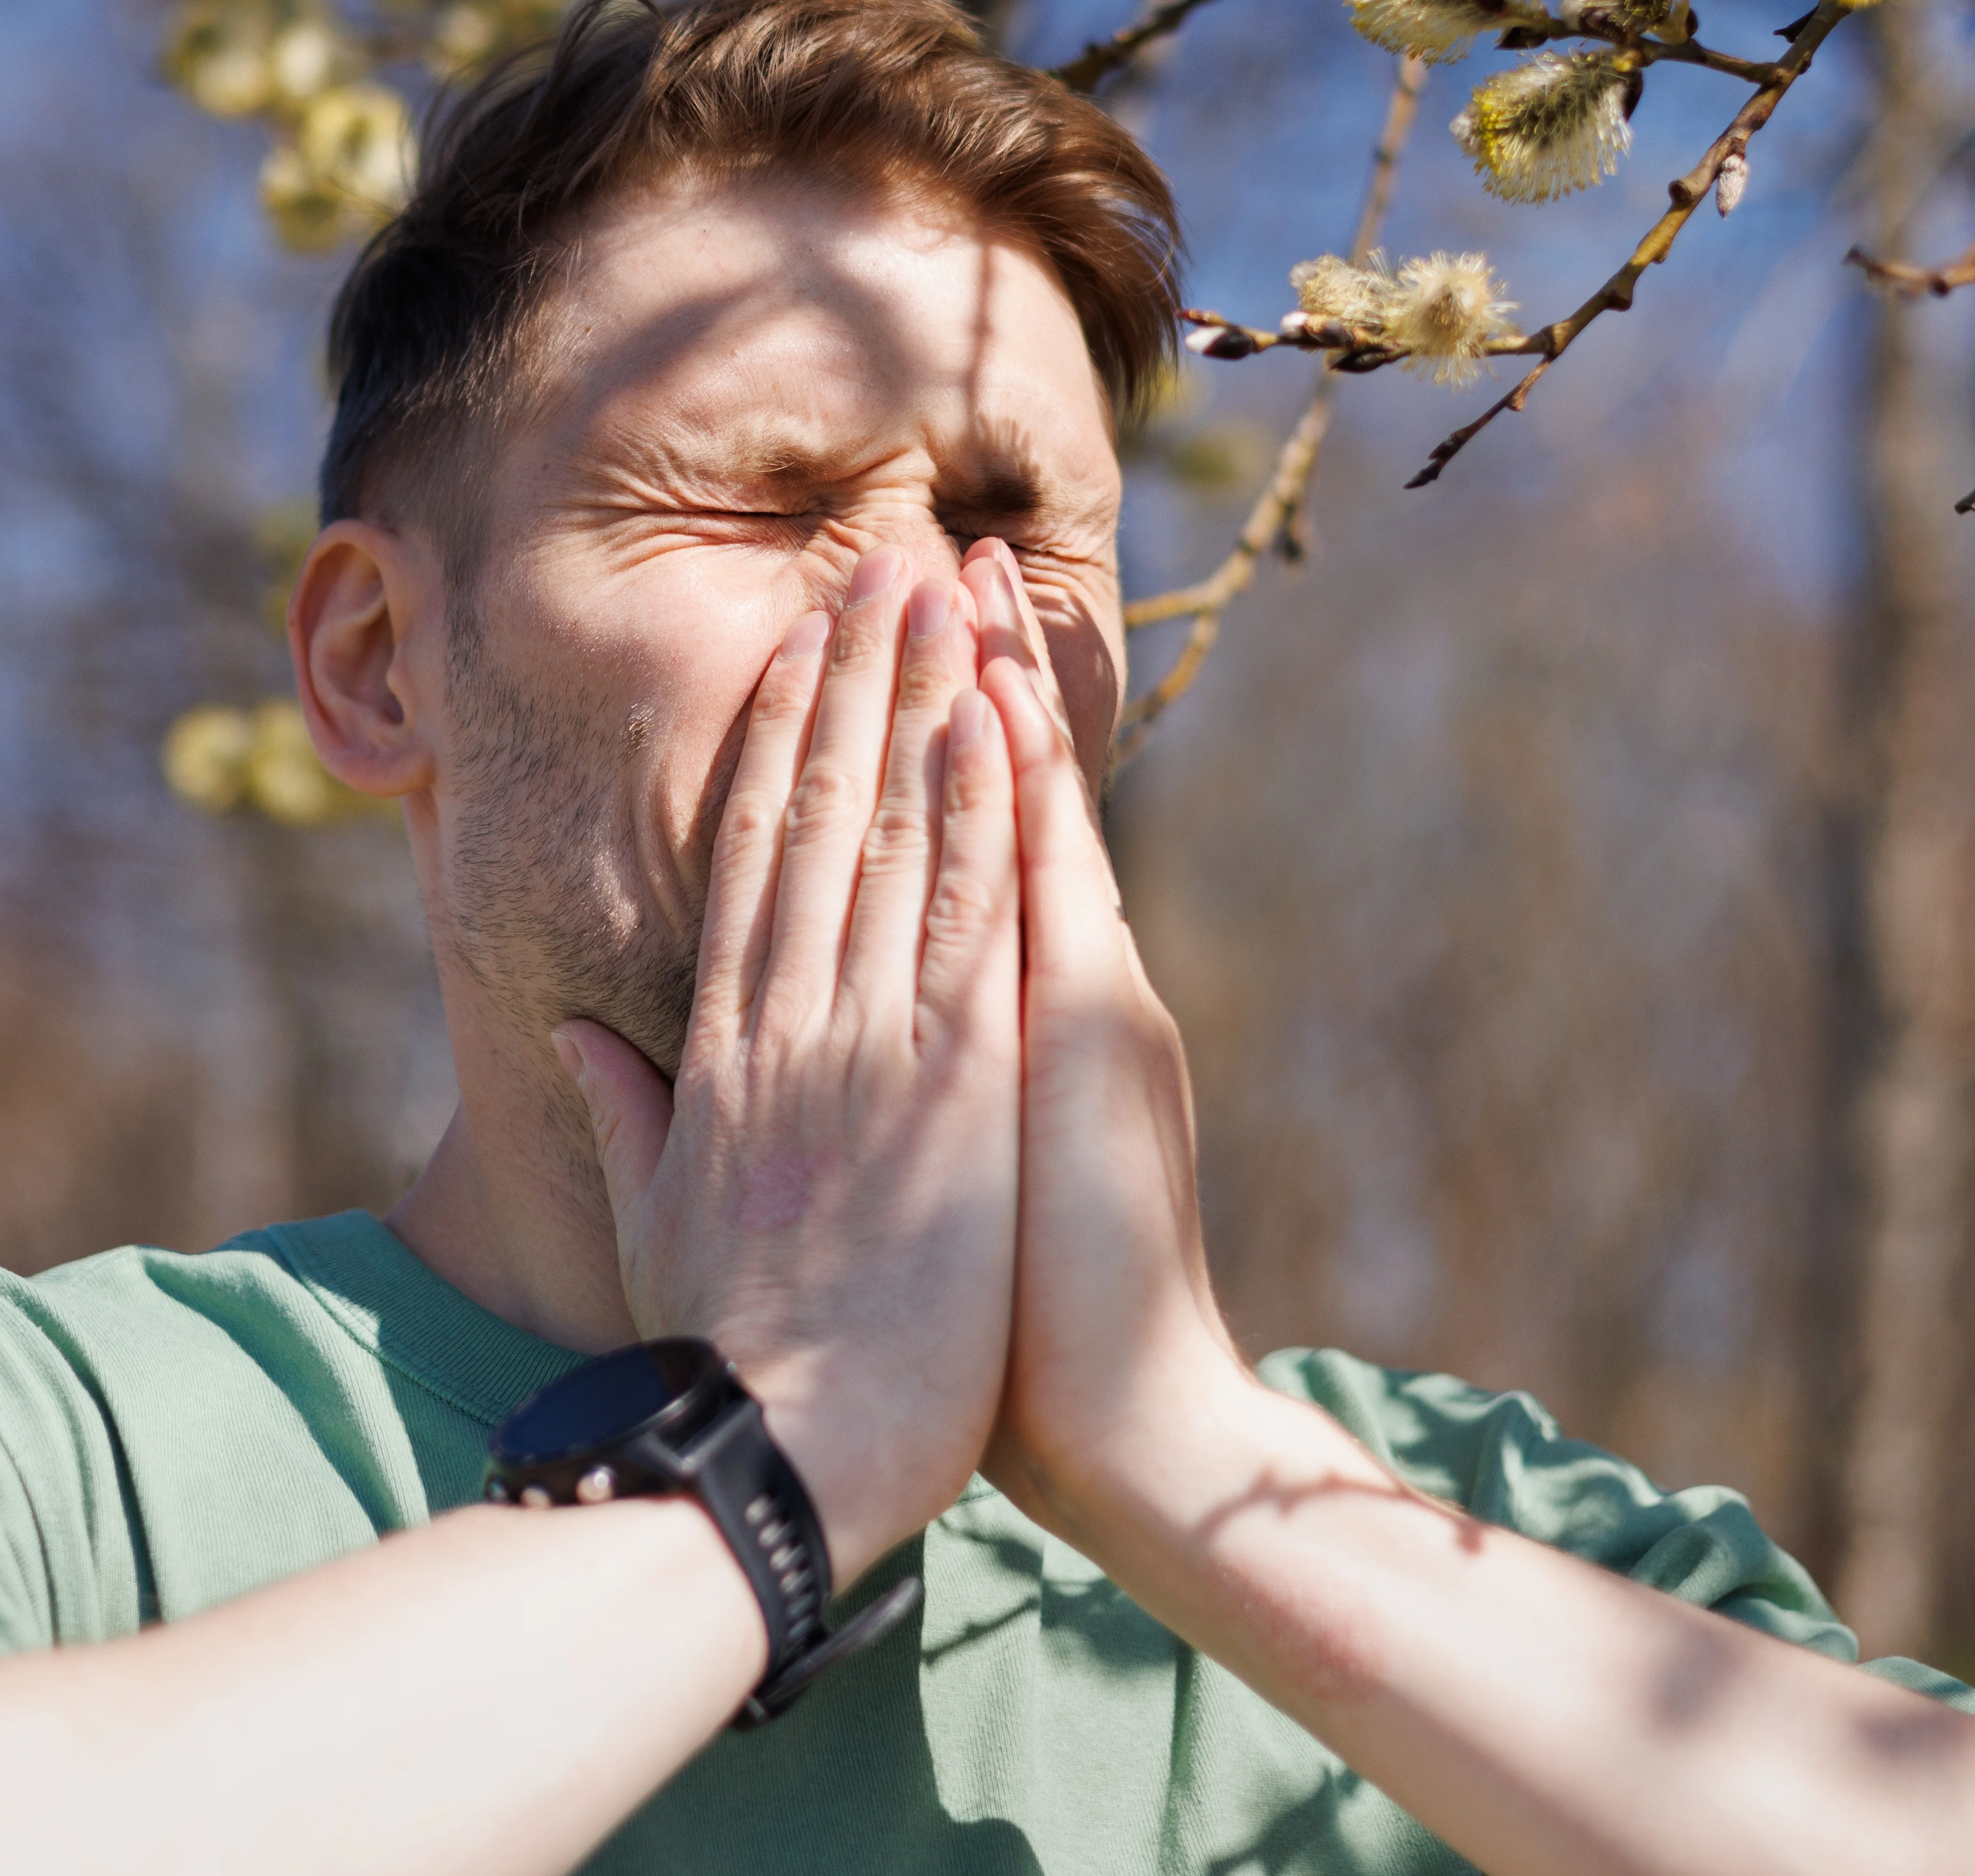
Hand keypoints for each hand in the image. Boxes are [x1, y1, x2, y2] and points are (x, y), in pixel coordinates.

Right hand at [555, 543, 1023, 1578]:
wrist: (790, 1454)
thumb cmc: (728, 1355)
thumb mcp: (653, 1221)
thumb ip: (624, 1112)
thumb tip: (583, 1037)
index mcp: (724, 1049)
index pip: (751, 854)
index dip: (778, 739)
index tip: (801, 649)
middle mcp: (791, 1020)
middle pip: (821, 813)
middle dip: (855, 682)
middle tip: (885, 566)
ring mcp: (871, 1045)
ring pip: (895, 837)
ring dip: (923, 708)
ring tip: (948, 600)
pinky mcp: (952, 1087)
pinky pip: (967, 922)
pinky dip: (981, 818)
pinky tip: (993, 726)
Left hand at [960, 538, 1255, 1546]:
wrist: (1128, 1428)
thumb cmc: (1020, 1337)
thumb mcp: (950, 1187)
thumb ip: (913, 1104)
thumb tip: (846, 1045)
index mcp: (1005, 1026)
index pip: (960, 849)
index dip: (930, 740)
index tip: (898, 640)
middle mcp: (1052, 991)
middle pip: (996, 800)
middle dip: (962, 673)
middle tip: (941, 546)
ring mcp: (1072, 1006)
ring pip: (1020, 815)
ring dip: (990, 689)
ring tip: (967, 571)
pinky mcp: (1083, 1041)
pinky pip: (1041, 888)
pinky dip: (1022, 792)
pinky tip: (999, 700)